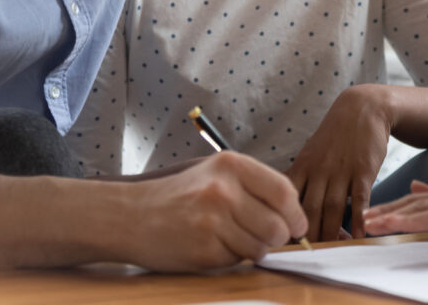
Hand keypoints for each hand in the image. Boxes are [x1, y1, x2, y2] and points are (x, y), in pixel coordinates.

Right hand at [124, 151, 307, 270]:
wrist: (130, 216)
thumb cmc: (178, 196)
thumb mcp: (215, 174)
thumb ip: (253, 187)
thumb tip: (295, 214)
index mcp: (230, 165)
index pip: (284, 191)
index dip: (296, 213)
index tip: (297, 224)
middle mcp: (223, 190)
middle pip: (278, 226)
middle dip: (277, 237)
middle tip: (263, 236)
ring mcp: (213, 221)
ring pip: (261, 248)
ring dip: (253, 249)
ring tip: (230, 237)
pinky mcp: (204, 249)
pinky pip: (237, 261)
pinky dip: (230, 257)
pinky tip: (211, 244)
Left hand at [287, 85, 392, 240]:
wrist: (361, 108)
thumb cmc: (334, 137)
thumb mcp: (310, 153)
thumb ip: (300, 180)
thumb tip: (284, 207)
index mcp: (302, 167)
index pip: (285, 199)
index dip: (281, 221)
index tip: (278, 243)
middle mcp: (318, 170)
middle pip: (308, 209)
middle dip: (305, 236)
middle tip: (303, 259)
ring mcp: (341, 170)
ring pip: (332, 208)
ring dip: (331, 233)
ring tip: (330, 255)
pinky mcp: (363, 170)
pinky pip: (359, 198)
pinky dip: (358, 219)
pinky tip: (359, 236)